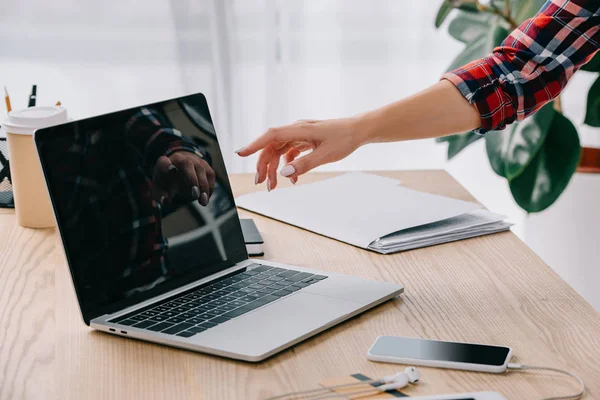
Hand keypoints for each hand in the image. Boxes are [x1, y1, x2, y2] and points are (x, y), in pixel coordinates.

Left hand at [152, 152, 214, 205]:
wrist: (178, 169)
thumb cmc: (167, 181)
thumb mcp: (160, 188)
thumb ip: (160, 196)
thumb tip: (165, 201)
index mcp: (164, 163)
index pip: (163, 161)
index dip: (166, 165)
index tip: (170, 169)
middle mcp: (179, 158)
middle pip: (186, 163)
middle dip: (192, 179)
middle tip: (195, 195)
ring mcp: (193, 160)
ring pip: (201, 169)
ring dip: (203, 186)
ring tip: (203, 202)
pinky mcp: (204, 164)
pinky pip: (210, 174)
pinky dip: (209, 187)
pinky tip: (206, 198)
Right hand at [235, 118, 365, 189]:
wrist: (358, 131)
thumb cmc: (344, 138)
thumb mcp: (325, 155)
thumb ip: (304, 164)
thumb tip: (284, 173)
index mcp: (299, 129)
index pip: (271, 135)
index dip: (254, 144)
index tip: (240, 154)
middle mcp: (296, 130)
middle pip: (272, 146)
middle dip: (264, 165)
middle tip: (262, 183)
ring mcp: (300, 135)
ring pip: (279, 151)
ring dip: (274, 168)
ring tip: (274, 186)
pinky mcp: (305, 140)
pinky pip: (289, 153)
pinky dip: (288, 166)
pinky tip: (292, 179)